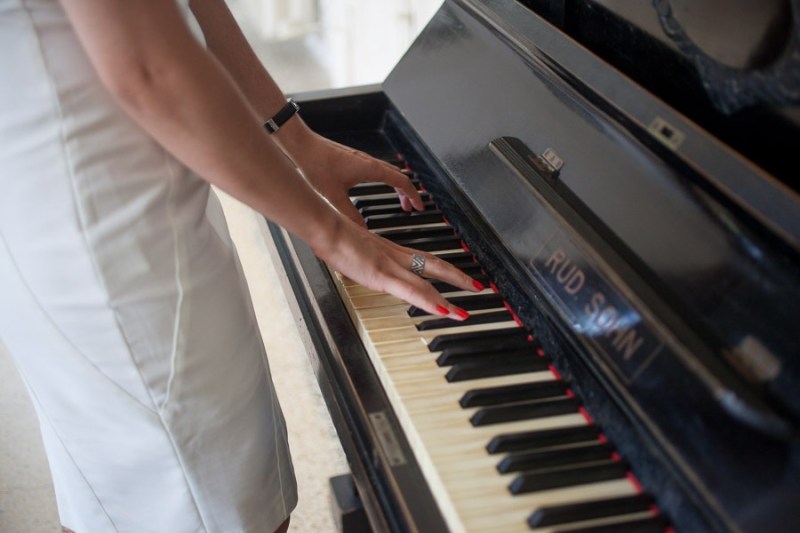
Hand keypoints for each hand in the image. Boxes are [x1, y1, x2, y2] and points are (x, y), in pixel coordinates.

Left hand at [290, 133, 424, 226]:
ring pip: (388, 172)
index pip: (402, 182)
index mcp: (371, 170)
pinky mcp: (353, 159)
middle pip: (398, 176)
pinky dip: (385, 180)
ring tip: (397, 200)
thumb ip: (350, 215)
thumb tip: (362, 230)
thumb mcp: (334, 197)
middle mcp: (369, 162)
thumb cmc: (316, 165)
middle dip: (407, 193)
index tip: (419, 206)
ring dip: (396, 186)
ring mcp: (362, 159)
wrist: (302, 146)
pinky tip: (374, 188)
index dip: (414, 195)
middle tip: (409, 207)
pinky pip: (377, 170)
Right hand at [310, 216, 482, 318]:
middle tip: (479, 287)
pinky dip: (429, 302)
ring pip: (428, 283)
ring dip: (449, 298)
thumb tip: (359, 264)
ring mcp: (390, 266)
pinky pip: (411, 291)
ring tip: (465, 312)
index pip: (424, 259)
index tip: (457, 275)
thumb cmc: (331, 233)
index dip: (443, 268)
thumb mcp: (351, 248)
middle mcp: (396, 257)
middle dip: (459, 279)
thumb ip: (360, 257)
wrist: (325, 226)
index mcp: (390, 250)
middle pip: (436, 267)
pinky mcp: (382, 275)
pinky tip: (444, 311)